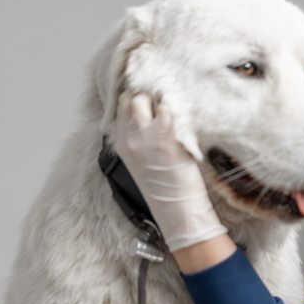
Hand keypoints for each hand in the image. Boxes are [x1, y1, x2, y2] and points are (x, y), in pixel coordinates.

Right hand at [113, 92, 226, 251]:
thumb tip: (149, 117)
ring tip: (171, 106)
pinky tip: (182, 115)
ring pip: (143, 99)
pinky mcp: (164, 137)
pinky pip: (166, 109)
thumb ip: (139, 138)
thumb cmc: (164, 187)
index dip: (134, 98)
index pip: (120, 107)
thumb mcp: (141, 161)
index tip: (148, 97)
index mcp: (121, 143)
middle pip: (130, 99)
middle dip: (145, 95)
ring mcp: (145, 136)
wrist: (176, 208)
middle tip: (161, 100)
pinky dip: (174, 108)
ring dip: (158, 98)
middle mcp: (129, 137)